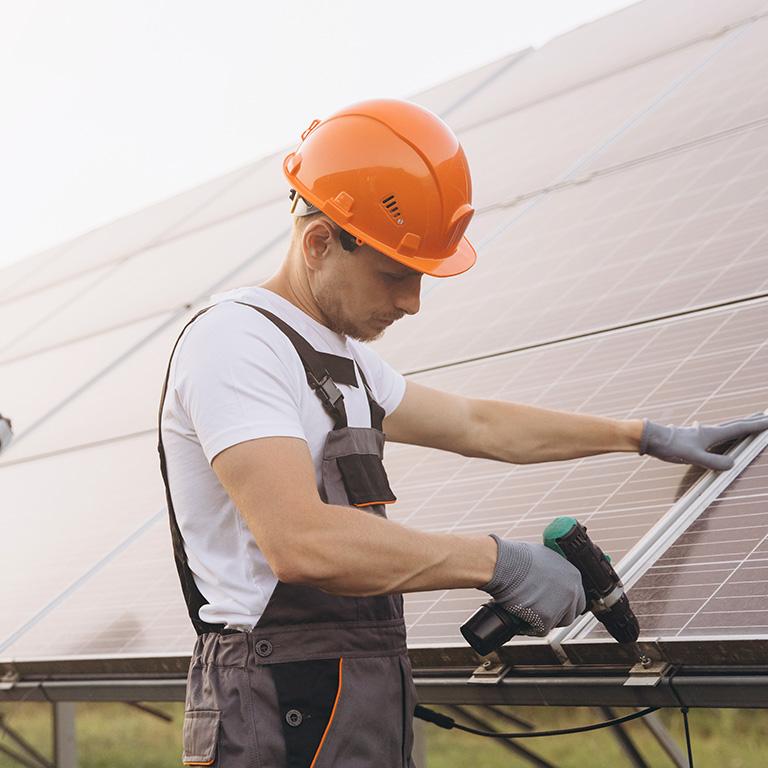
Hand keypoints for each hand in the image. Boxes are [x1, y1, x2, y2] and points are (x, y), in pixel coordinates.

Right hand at [480, 534, 585, 635]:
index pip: (578, 598)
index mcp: (573, 575)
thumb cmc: (517, 558)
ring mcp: (561, 606)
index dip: (565, 603)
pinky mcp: (547, 618)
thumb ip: (554, 571)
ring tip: (528, 613)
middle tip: (540, 611)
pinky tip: (522, 619)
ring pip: (556, 623)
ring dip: (544, 621)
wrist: (504, 565)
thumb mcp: (544, 557)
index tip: (554, 604)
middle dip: (556, 615)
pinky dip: (530, 627)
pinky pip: (540, 629)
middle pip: (570, 614)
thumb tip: (550, 578)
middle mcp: (571, 591)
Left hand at [639, 412, 767, 470]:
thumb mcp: (693, 457)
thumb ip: (713, 461)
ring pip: (725, 428)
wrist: (651, 439)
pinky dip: (725, 432)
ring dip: (739, 425)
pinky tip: (719, 434)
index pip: (739, 428)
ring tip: (748, 423)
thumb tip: (732, 464)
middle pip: (735, 425)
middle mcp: (708, 431)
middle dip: (751, 422)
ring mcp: (701, 433)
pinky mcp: (693, 438)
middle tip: (765, 417)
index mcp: (712, 434)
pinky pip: (715, 434)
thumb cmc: (670, 447)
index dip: (756, 425)